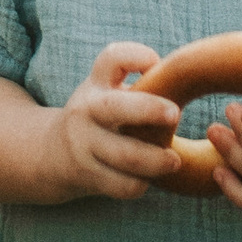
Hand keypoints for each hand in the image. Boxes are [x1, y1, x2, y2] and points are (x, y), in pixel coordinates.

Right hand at [45, 43, 184, 201]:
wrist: (52, 153)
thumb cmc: (99, 116)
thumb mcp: (107, 90)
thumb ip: (141, 82)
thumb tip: (189, 76)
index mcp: (97, 83)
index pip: (112, 58)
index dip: (136, 56)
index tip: (157, 62)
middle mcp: (86, 110)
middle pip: (114, 107)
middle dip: (148, 109)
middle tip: (177, 114)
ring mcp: (83, 144)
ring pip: (125, 155)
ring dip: (156, 160)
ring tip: (174, 161)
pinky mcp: (86, 175)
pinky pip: (122, 185)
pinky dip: (141, 184)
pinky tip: (149, 178)